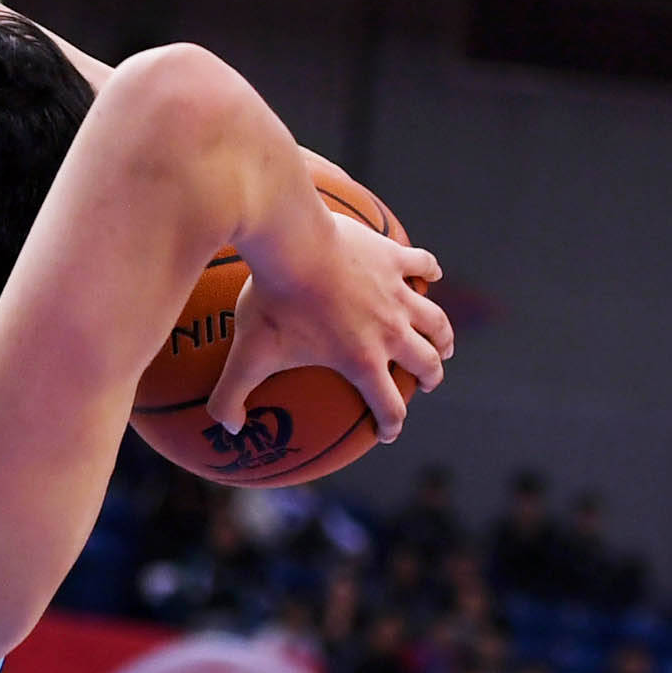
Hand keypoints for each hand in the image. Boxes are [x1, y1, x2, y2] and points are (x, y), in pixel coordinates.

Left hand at [207, 213, 449, 443]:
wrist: (292, 241)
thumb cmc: (272, 300)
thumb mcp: (246, 354)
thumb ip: (231, 396)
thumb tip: (227, 428)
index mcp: (360, 358)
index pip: (387, 403)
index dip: (390, 423)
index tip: (387, 431)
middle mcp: (389, 330)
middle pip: (425, 361)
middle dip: (430, 376)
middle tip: (428, 382)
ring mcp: (396, 292)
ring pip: (434, 319)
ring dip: (443, 335)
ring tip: (444, 343)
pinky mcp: (393, 258)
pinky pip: (422, 265)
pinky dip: (430, 272)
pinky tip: (432, 274)